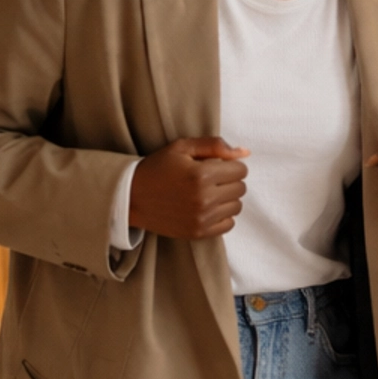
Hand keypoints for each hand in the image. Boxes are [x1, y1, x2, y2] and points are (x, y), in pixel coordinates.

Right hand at [129, 137, 248, 238]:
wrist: (132, 196)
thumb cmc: (158, 168)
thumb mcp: (182, 148)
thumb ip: (214, 145)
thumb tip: (245, 153)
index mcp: (201, 174)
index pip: (240, 170)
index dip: (230, 165)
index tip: (216, 166)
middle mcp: (204, 198)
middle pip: (240, 188)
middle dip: (229, 180)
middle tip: (211, 179)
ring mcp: (202, 218)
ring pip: (237, 206)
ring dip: (227, 198)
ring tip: (208, 193)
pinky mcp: (199, 232)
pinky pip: (228, 224)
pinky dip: (222, 215)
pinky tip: (207, 207)